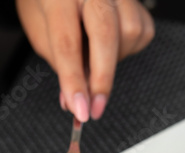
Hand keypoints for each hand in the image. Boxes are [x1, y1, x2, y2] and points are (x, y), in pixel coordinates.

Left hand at [15, 0, 154, 120]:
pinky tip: (111, 45)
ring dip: (114, 60)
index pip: (68, 43)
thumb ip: (60, 64)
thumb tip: (74, 101)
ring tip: (97, 58)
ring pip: (129, 33)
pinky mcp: (137, 0)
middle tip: (95, 108)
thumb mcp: (42, 31)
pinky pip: (142, 32)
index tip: (80, 109)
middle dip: (102, 79)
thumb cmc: (48, 2)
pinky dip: (128, 48)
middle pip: (105, 34)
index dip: (75, 82)